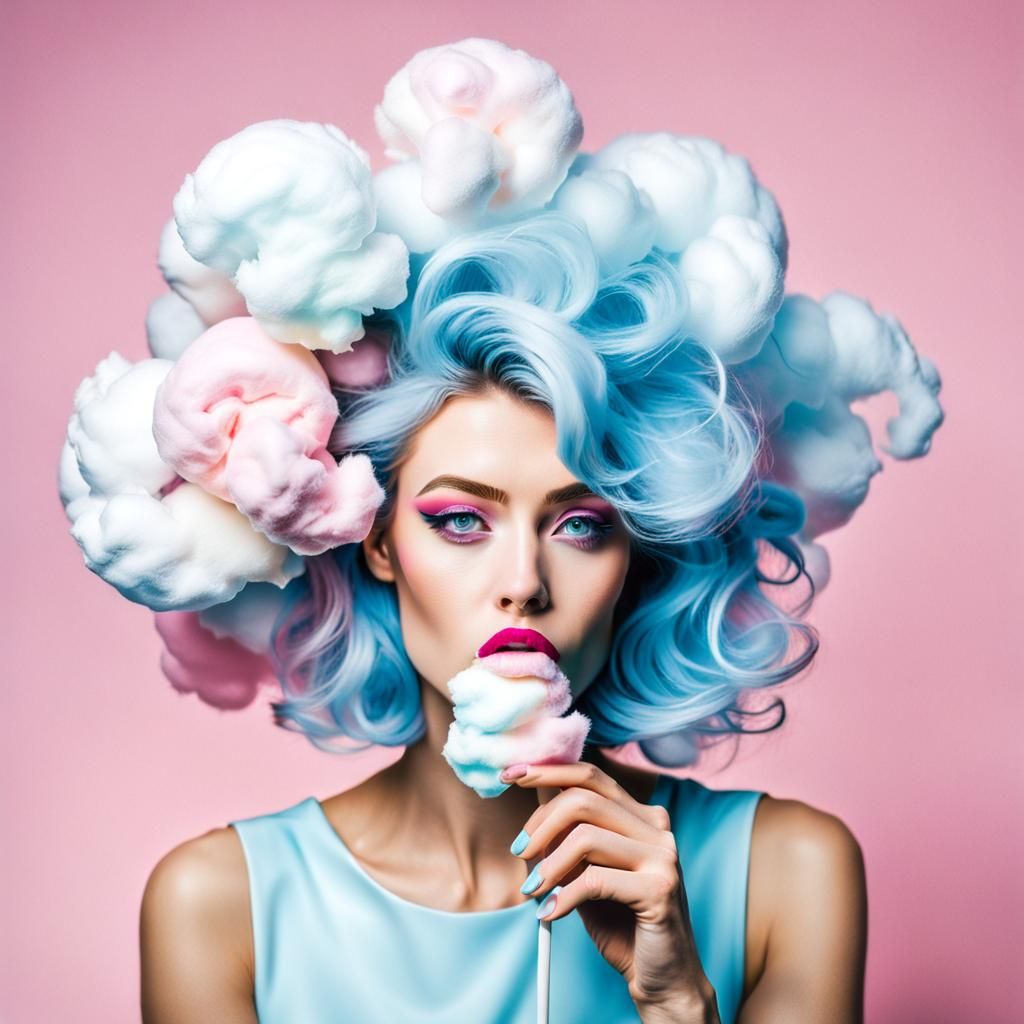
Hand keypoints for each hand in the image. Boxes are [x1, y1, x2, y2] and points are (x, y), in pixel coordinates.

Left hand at [501, 761, 718, 1019]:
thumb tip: (531, 796)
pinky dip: (563, 896)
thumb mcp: (586, 871)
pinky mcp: (660, 888)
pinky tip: (550, 912)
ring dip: (547, 864)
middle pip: (582, 799)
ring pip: (585, 836)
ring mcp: (663, 855)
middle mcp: (657, 827)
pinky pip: (595, 880)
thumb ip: (567, 837)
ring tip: (532, 889)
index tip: (509, 775)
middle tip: (519, 852)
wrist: (661, 977)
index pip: (590, 775)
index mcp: (642, 815)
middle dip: (539, 824)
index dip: (547, 771)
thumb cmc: (621, 922)